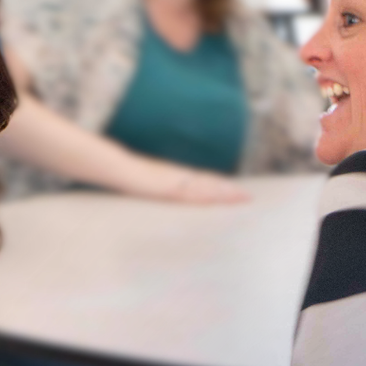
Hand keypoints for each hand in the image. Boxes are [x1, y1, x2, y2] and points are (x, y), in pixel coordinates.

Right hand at [135, 160, 249, 204]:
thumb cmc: (130, 175)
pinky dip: (203, 195)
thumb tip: (169, 193)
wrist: (117, 167)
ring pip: (203, 188)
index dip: (222, 187)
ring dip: (222, 193)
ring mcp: (173, 182)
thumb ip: (163, 189)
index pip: (204, 182)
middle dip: (229, 191)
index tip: (239, 193)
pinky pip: (188, 192)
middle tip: (249, 197)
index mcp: (176, 177)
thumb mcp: (150, 184)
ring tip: (240, 198)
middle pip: (209, 184)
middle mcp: (179, 177)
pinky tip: (214, 198)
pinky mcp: (166, 187)